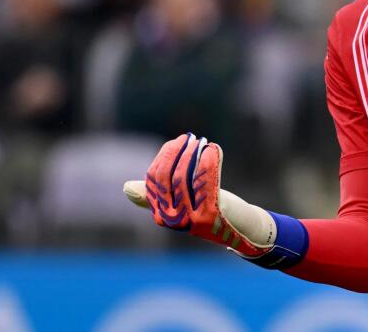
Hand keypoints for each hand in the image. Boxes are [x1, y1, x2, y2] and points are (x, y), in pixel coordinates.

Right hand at [123, 132, 273, 256]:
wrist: (240, 230)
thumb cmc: (209, 210)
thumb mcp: (182, 202)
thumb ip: (159, 193)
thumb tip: (127, 188)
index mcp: (161, 214)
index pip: (153, 179)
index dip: (164, 157)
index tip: (177, 143)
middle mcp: (171, 219)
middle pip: (165, 177)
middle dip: (175, 152)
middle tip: (188, 137)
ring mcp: (189, 219)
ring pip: (183, 177)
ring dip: (192, 153)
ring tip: (201, 141)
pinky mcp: (210, 216)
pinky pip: (205, 182)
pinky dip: (208, 161)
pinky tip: (213, 149)